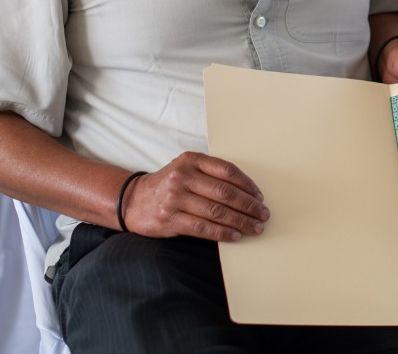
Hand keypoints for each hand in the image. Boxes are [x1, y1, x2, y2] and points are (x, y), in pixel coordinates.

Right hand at [119, 152, 269, 241]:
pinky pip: (202, 228)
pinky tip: (235, 236)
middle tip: (263, 214)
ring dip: (240, 221)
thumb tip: (247, 192)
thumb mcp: (186, 169)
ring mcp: (174, 198)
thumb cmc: (168, 185)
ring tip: (255, 227)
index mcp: (191, 160)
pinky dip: (222, 233)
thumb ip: (210, 174)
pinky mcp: (169, 219)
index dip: (247, 185)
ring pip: (216, 211)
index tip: (260, 196)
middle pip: (225, 192)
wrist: (133, 200)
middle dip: (248, 205)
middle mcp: (182, 177)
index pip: (227, 170)